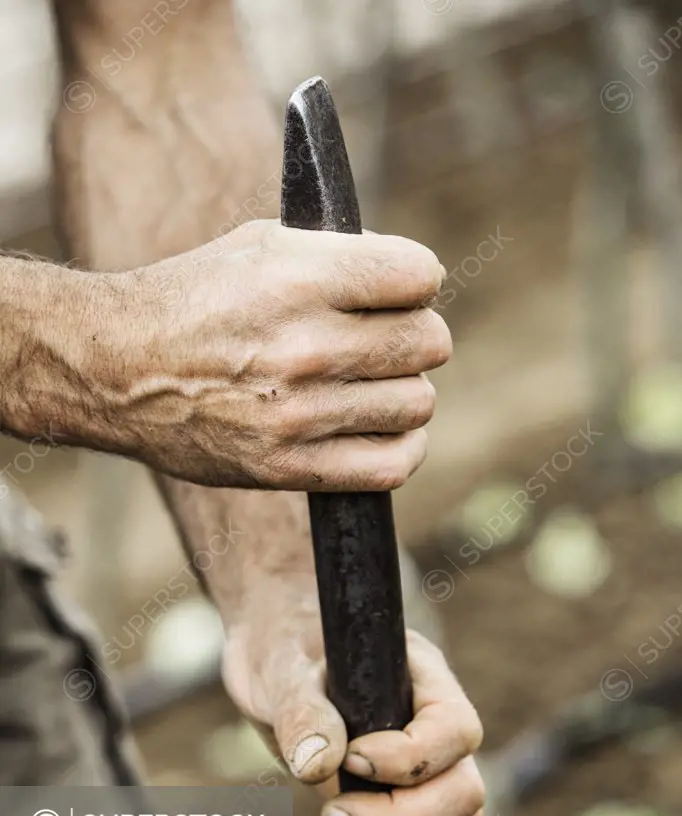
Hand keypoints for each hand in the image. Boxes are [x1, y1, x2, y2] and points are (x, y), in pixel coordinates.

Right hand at [104, 220, 450, 489]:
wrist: (116, 373)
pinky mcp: (289, 467)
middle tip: (380, 341)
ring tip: (369, 385)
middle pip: (429, 342)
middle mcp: (305, 347)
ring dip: (402, 391)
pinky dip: (401, 447)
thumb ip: (337, 254)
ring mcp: (299, 413)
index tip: (395, 291)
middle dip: (413, 334)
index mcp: (298, 280)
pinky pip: (392, 465)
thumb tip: (411, 280)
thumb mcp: (257, 246)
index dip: (415, 281)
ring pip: (418, 402)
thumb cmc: (192, 301)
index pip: (420, 277)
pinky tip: (380, 429)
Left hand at [225, 628, 483, 815]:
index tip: (352, 762)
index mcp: (423, 678)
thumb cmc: (285, 645)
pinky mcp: (405, 803)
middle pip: (463, 790)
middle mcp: (436, 726)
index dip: (412, 759)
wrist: (275, 652)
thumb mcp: (284, 667)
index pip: (452, 729)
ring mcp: (426, 768)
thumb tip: (318, 768)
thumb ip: (302, 710)